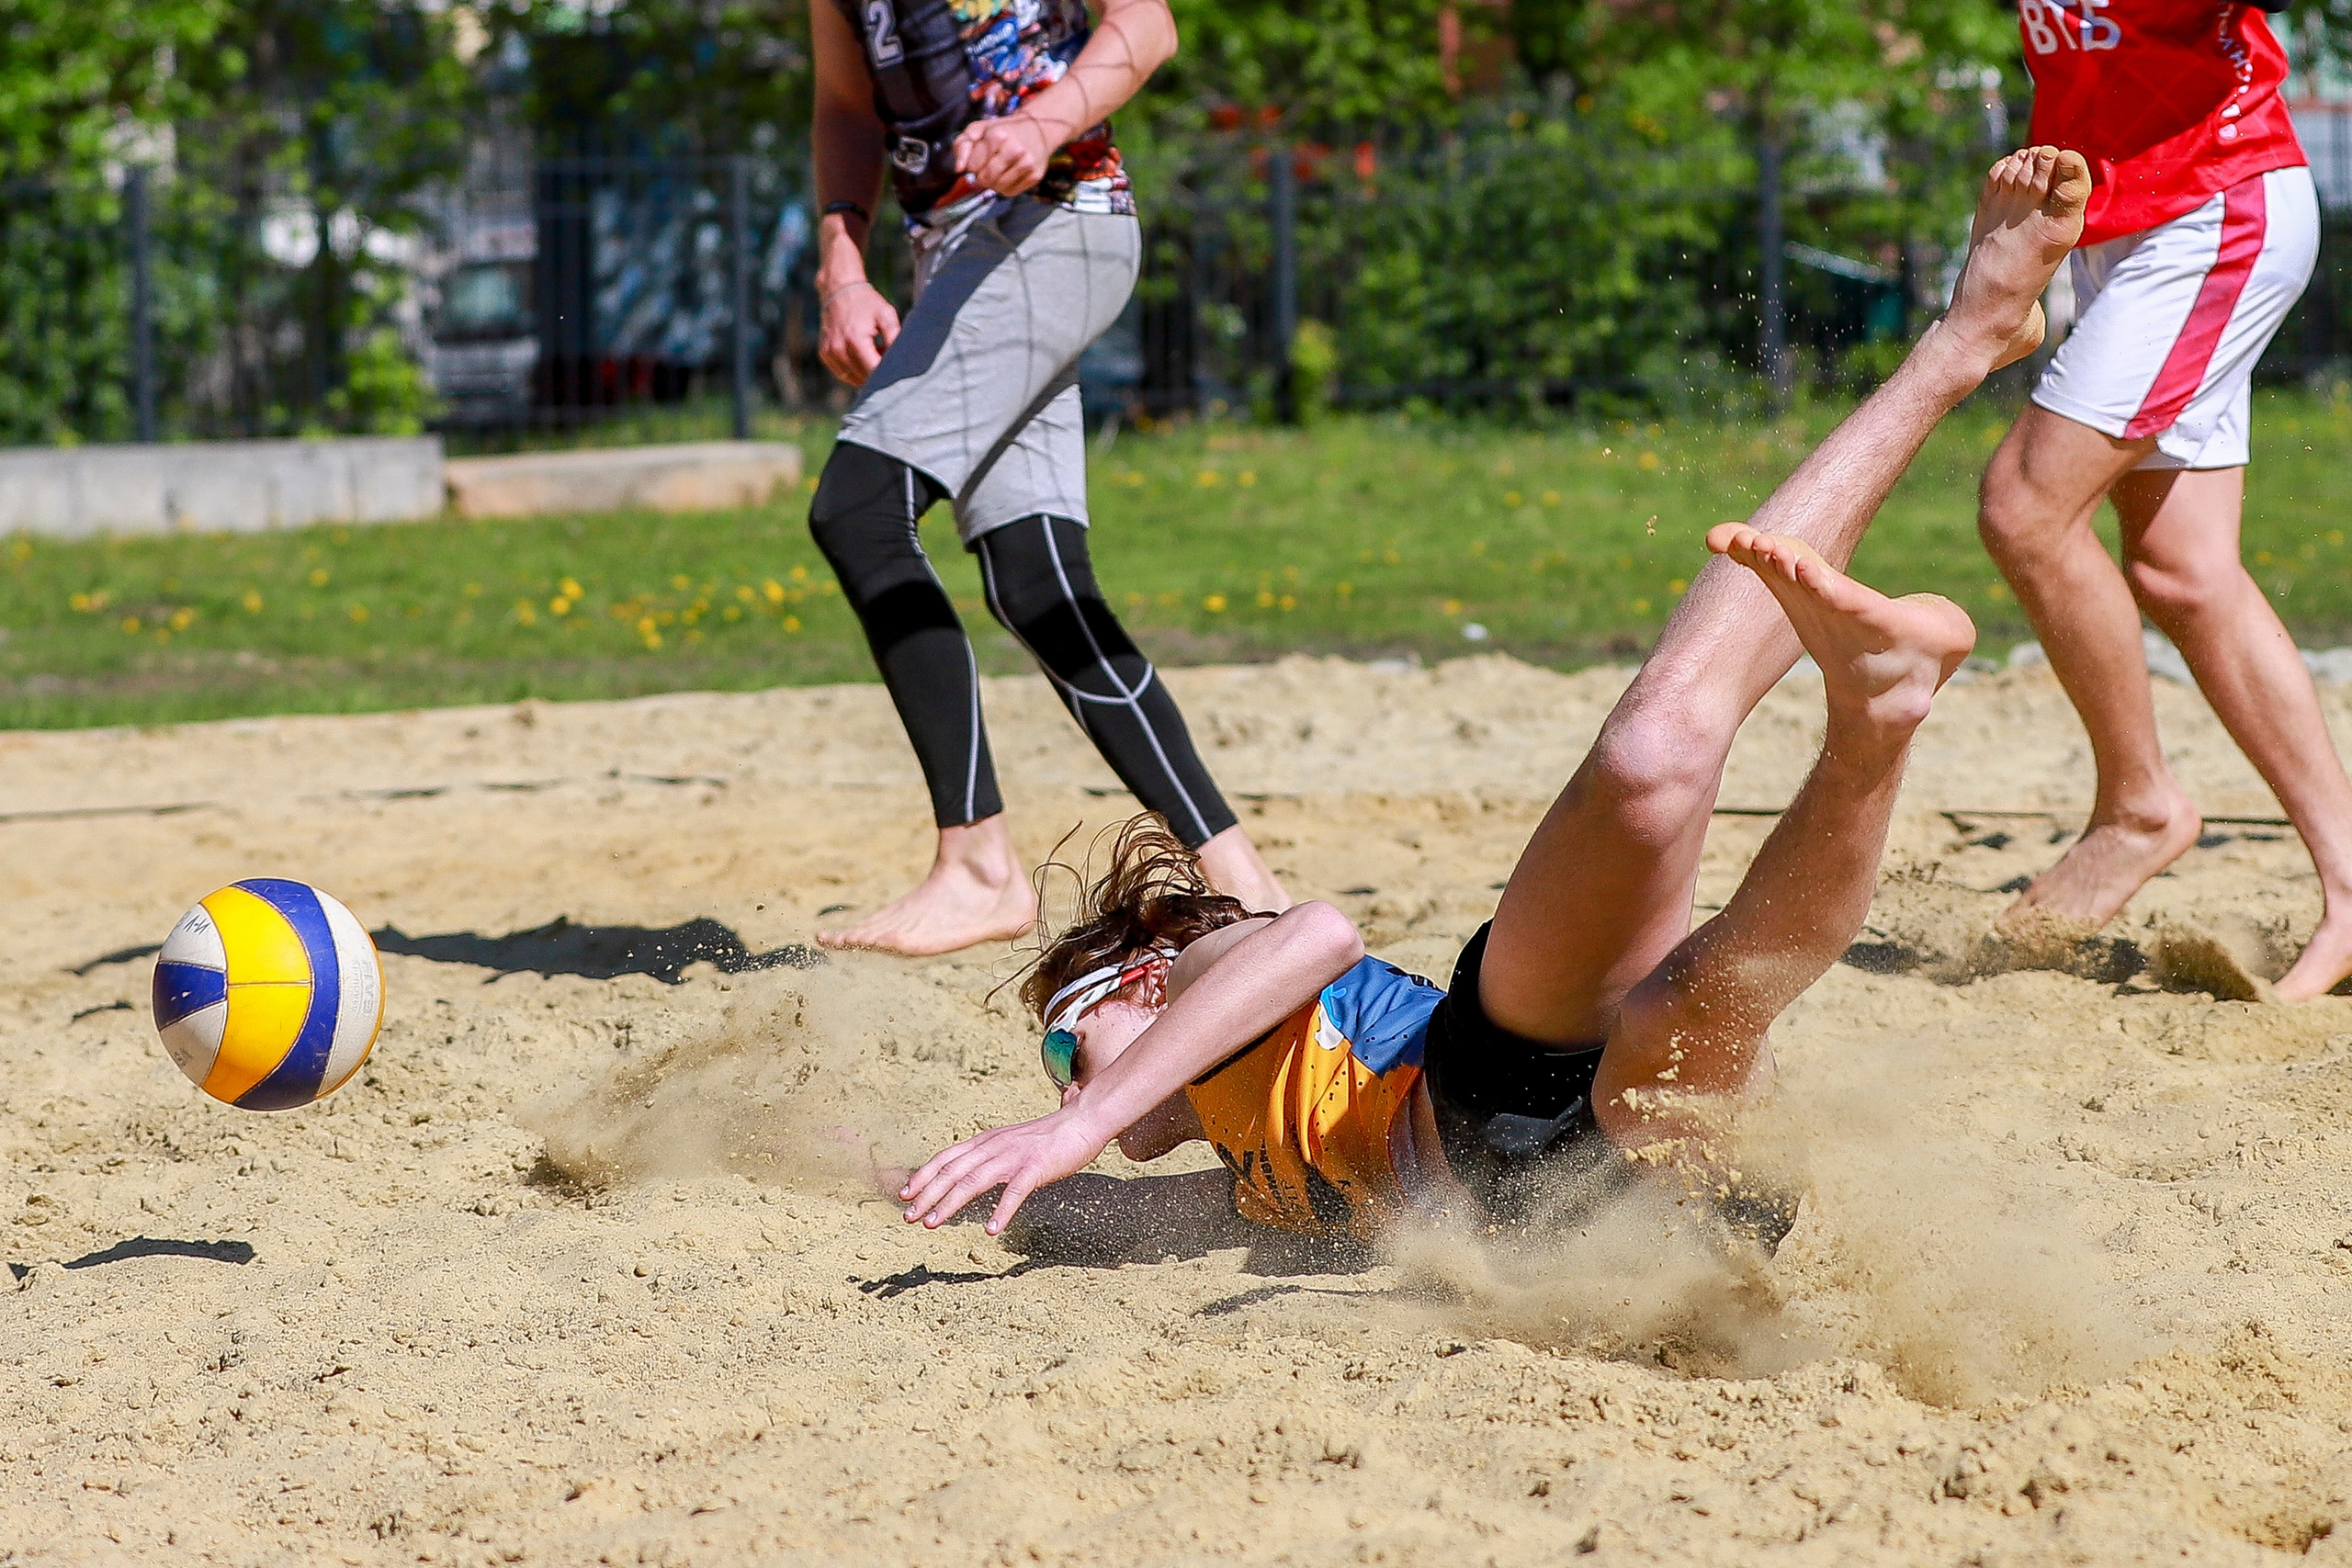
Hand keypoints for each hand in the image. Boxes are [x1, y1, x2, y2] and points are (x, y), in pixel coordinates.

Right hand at [819, 279, 899, 385]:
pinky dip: (854, 370)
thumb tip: (901, 361)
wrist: (839, 290)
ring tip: (874, 353)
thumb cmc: (867, 303)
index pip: (874, 371)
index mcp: (856, 341)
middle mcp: (839, 350)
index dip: (887, 373)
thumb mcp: (886, 315)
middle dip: (878, 373)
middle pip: (864, 378)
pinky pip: (843, 373)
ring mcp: (829, 353)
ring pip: (853, 379)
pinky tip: (862, 355)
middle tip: (885, 356)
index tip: (897, 369)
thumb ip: (894, 337)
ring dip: (866, 373)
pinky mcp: (825, 355)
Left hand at [899, 1105, 1109, 1234]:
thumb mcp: (1010, 1142)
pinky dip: (1000, 1211)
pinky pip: (1014, 1192)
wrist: (1083, 1120)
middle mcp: (994, 1146)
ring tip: (933, 1224)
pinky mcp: (1036, 1167)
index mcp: (986, 1141)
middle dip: (927, 1195)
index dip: (923, 1176)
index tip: (904, 1195)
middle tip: (909, 1217)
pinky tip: (990, 1229)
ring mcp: (1014, 1156)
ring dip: (950, 1204)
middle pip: (952, 1171)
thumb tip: (969, 1174)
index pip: (946, 1157)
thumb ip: (990, 1155)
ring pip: (973, 1181)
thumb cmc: (1048, 1137)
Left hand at [953, 114, 1056, 196]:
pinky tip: (1009, 174)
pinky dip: (1005, 186)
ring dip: (993, 183)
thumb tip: (959, 169)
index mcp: (998, 135)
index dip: (972, 164)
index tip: (979, 157)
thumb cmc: (1001, 130)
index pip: (972, 166)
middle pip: (985, 179)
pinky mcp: (1035, 175)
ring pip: (998, 187)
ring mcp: (1027, 164)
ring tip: (998, 170)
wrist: (1037, 129)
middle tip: (987, 166)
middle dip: (982, 175)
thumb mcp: (978, 130)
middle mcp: (1014, 150)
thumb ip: (962, 146)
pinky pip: (1011, 192)